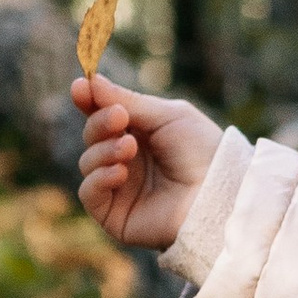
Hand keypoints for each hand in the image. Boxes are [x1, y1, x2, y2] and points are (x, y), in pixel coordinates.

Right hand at [74, 76, 221, 252]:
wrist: (217, 193)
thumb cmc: (202, 151)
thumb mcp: (167, 116)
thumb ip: (127, 100)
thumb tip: (90, 82)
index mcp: (139, 133)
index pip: (103, 114)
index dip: (88, 100)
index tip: (80, 87)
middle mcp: (126, 159)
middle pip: (91, 135)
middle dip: (100, 123)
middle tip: (119, 119)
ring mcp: (119, 187)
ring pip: (88, 162)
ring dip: (103, 150)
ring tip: (130, 149)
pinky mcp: (114, 214)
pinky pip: (89, 192)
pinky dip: (99, 178)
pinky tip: (119, 172)